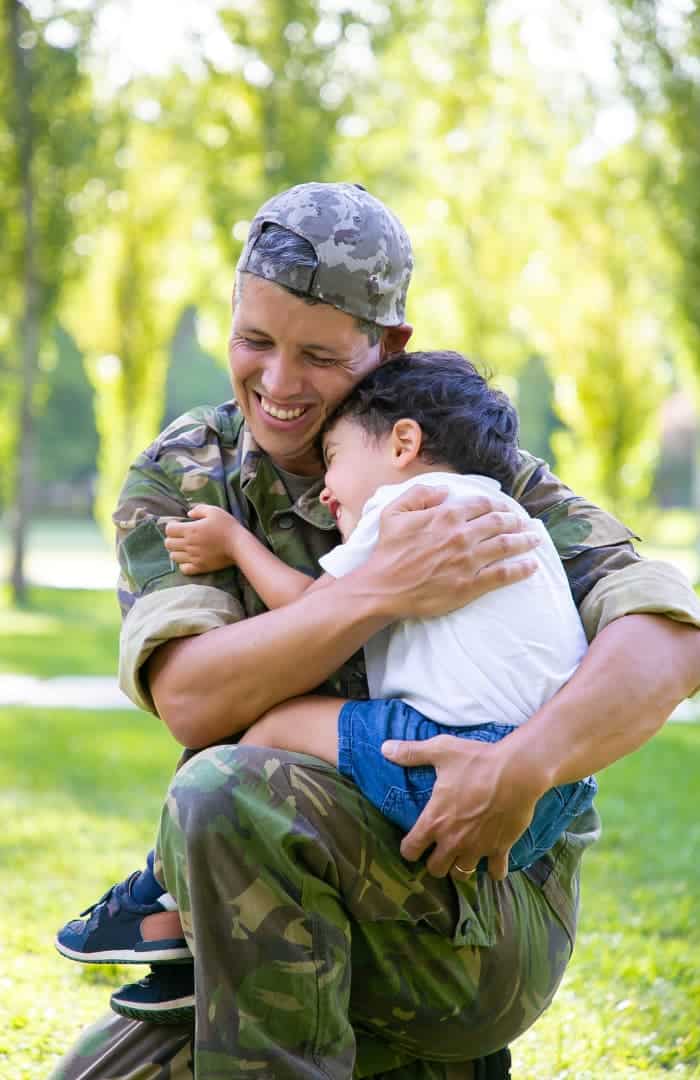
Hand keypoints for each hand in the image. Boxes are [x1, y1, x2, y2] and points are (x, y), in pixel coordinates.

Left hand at [164, 504, 239, 574]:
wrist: (239, 545)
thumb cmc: (227, 527)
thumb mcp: (214, 511)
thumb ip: (199, 510)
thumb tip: (189, 514)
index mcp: (190, 530)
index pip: (169, 530)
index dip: (171, 526)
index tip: (179, 525)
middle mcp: (189, 545)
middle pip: (168, 544)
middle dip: (172, 538)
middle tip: (181, 536)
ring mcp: (193, 557)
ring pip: (173, 556)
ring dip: (176, 551)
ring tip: (185, 547)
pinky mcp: (200, 567)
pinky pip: (183, 569)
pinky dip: (183, 564)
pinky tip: (190, 558)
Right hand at [365, 485, 541, 620]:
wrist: (384, 588)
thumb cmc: (388, 551)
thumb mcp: (393, 512)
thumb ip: (419, 494)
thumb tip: (445, 490)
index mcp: (446, 515)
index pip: (482, 504)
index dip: (498, 504)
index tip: (505, 508)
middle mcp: (462, 535)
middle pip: (500, 522)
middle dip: (516, 520)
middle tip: (524, 522)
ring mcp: (469, 560)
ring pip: (507, 545)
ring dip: (526, 540)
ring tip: (536, 539)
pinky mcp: (471, 585)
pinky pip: (504, 574)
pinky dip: (521, 569)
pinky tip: (532, 566)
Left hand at [381, 734, 541, 879]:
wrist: (517, 772)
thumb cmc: (476, 761)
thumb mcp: (440, 751)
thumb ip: (411, 753)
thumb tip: (385, 748)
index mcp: (434, 821)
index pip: (410, 850)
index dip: (409, 849)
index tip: (413, 844)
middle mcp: (453, 841)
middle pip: (435, 869)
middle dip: (434, 861)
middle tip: (439, 849)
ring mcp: (477, 848)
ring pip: (461, 874)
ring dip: (460, 866)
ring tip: (462, 854)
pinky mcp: (500, 849)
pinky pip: (496, 873)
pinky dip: (494, 870)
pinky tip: (493, 860)